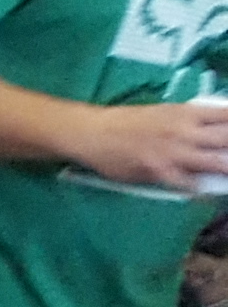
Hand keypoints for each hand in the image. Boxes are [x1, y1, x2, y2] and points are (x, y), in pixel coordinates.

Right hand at [64, 94, 227, 193]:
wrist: (92, 132)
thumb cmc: (125, 121)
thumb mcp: (163, 112)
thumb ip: (188, 121)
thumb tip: (211, 131)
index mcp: (186, 113)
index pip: (227, 115)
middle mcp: (186, 131)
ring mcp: (174, 152)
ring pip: (216, 162)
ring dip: (226, 169)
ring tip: (225, 172)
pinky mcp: (161, 171)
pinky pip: (189, 184)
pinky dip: (200, 191)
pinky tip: (204, 194)